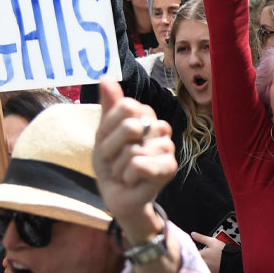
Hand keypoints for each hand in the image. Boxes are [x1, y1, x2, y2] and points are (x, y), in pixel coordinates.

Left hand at [94, 79, 176, 224]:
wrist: (118, 196)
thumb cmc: (112, 164)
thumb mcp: (103, 134)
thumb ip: (109, 107)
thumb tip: (106, 76)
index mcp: (145, 114)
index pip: (125, 106)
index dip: (108, 128)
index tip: (107, 143)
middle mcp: (160, 127)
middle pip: (129, 126)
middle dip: (111, 149)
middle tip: (115, 161)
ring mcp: (167, 146)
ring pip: (131, 150)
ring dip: (118, 167)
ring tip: (125, 173)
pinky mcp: (170, 167)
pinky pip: (138, 165)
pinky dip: (128, 177)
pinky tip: (134, 181)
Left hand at [190, 232, 223, 272]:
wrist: (233, 264)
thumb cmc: (223, 252)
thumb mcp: (212, 242)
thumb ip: (201, 238)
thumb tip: (192, 234)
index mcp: (200, 256)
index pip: (191, 253)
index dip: (192, 251)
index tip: (194, 250)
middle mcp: (202, 264)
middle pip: (194, 261)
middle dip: (195, 258)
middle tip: (202, 256)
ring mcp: (206, 271)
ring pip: (199, 268)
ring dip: (200, 265)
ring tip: (208, 262)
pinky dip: (206, 271)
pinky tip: (210, 268)